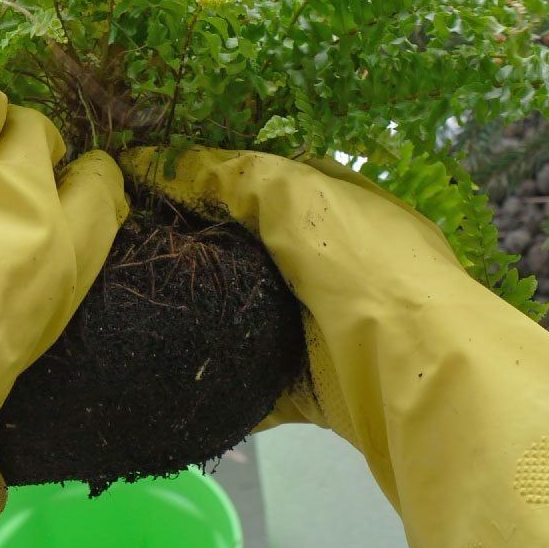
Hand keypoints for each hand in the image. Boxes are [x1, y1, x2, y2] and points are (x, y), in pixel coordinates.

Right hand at [122, 145, 548, 547]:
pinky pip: (255, 385)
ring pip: (250, 316)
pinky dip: (219, 384)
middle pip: (255, 250)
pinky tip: (166, 373)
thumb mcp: (297, 197)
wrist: (423, 377)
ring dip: (203, 316)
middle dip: (200, 249)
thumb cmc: (365, 268)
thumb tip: (157, 158)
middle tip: (126, 246)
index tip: (146, 184)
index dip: (210, 177)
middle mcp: (339, 264)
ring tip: (131, 306)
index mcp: (344, 207)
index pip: (268, 181)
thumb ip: (232, 175)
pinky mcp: (317, 389)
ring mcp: (329, 328)